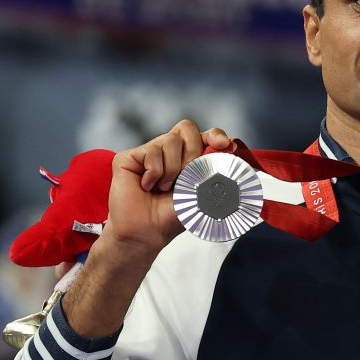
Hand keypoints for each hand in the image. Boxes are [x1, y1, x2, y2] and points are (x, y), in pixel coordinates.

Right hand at [101, 119, 231, 253]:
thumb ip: (214, 170)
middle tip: (187, 176)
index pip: (204, 134)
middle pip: (187, 128)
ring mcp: (148, 152)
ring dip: (173, 169)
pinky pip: (151, 152)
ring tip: (164, 188)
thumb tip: (231, 148)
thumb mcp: (202, 192)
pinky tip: (147, 187)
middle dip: (193, 152)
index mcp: (188, 157)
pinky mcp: (129, 158)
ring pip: (170, 140)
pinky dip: (155, 173)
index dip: (215, 135)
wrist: (148, 231)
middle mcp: (168, 151)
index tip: (224, 145)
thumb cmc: (173, 215)